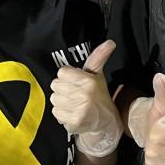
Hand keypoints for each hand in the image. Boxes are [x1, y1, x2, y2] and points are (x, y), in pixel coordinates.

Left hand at [51, 40, 121, 155]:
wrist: (106, 121)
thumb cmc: (99, 95)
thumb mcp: (98, 75)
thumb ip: (99, 57)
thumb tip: (110, 42)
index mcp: (89, 80)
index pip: (62, 72)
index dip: (68, 77)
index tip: (76, 83)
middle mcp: (84, 94)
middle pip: (55, 85)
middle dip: (64, 90)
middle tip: (76, 95)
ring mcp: (79, 108)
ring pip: (54, 99)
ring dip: (62, 103)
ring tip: (74, 105)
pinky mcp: (74, 121)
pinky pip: (56, 113)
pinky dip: (62, 114)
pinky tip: (73, 114)